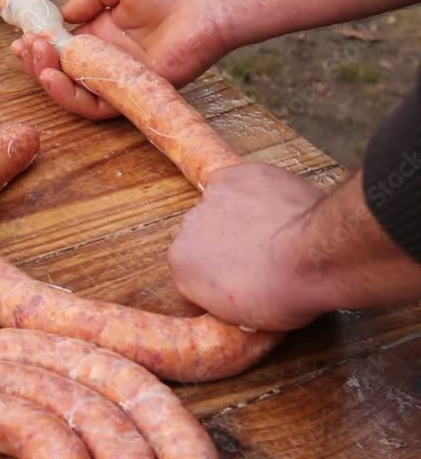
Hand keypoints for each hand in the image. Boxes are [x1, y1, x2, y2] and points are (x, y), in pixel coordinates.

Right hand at [11, 0, 234, 118]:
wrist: (210, 0)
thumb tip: (63, 15)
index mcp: (104, 33)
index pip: (63, 47)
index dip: (40, 45)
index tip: (21, 36)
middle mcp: (109, 59)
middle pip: (63, 72)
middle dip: (37, 62)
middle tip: (24, 48)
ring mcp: (119, 77)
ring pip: (73, 91)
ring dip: (48, 78)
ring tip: (35, 60)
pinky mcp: (132, 92)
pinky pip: (95, 104)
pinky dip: (70, 94)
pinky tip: (53, 74)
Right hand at [167, 163, 326, 331]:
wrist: (313, 257)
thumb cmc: (283, 293)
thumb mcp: (244, 317)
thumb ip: (221, 296)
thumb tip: (232, 288)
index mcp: (181, 267)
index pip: (191, 269)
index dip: (217, 276)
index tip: (239, 280)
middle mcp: (186, 229)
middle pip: (202, 235)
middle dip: (225, 244)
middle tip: (260, 257)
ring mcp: (210, 199)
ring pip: (221, 208)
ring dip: (240, 217)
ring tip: (274, 232)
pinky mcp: (235, 176)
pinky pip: (240, 183)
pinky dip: (256, 193)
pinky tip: (277, 208)